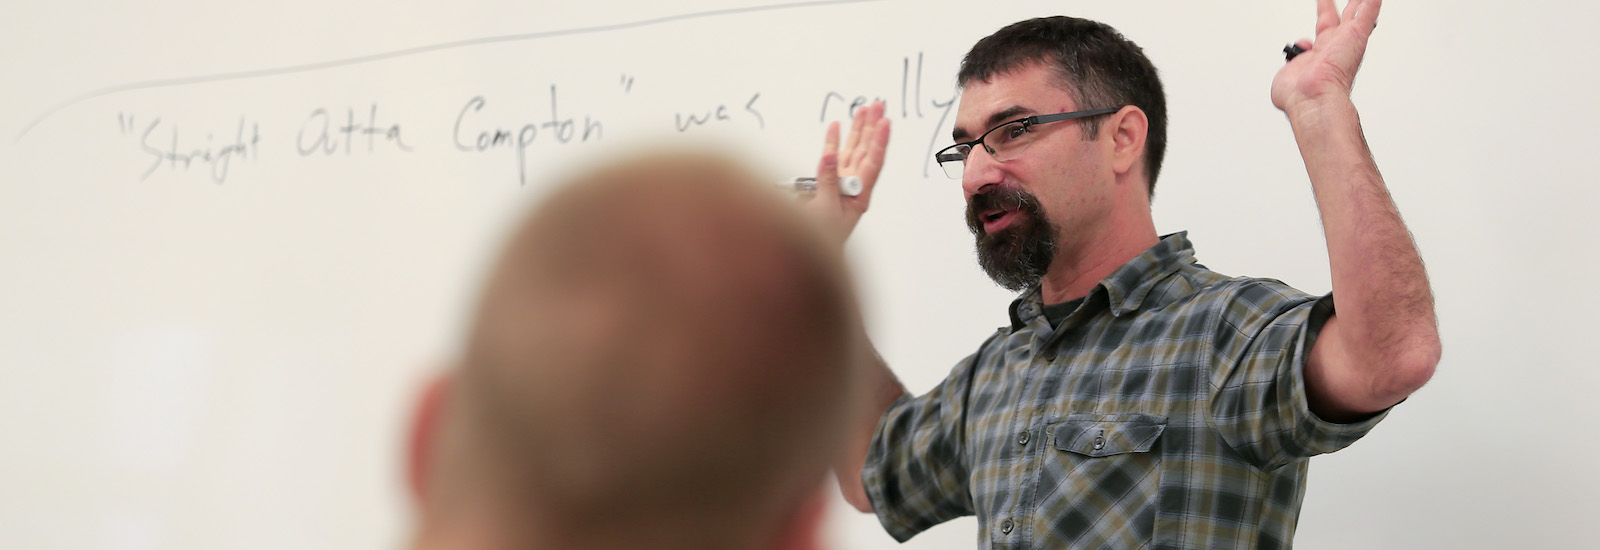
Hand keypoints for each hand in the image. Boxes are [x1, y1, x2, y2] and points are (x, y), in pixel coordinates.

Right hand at [802, 101, 890, 241]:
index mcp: (860, 195)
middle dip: (872, 126)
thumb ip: (827, 182)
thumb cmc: (824, 238)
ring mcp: (841, 182)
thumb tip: (830, 155)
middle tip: (879, 105)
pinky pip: (831, 158)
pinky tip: (836, 126)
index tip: (885, 122)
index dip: (879, 142)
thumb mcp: (825, 211)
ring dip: (857, 129)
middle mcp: (853, 185)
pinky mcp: (826, 182)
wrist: (813, 251)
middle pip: (866, 151)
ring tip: (864, 109)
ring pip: (852, 150)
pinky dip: (833, 141)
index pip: (873, 163)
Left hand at [1271, 0, 1380, 115]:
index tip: (1319, 15)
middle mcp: (1333, 49)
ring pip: (1354, 14)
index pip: (1321, 34)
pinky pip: (1367, 13)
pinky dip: (1371, 5)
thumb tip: (1296, 58)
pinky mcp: (1355, 35)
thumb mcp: (1287, 75)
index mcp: (1318, 57)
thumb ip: (1291, 64)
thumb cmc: (1300, 96)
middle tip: (1339, 1)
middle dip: (1338, 8)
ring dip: (1358, 4)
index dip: (1316, 27)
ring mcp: (1344, 41)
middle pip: (1338, 21)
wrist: (1312, 99)